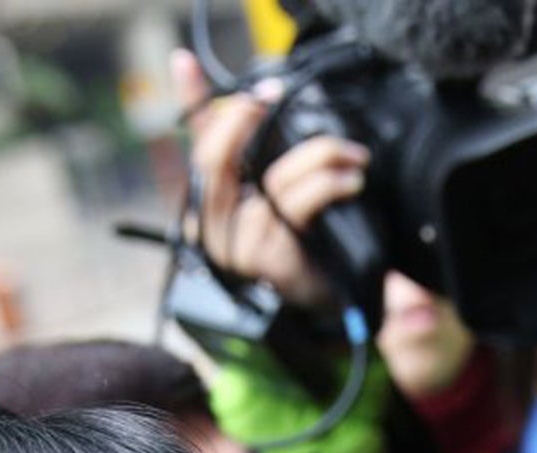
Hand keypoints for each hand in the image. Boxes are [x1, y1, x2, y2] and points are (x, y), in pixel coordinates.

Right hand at [171, 49, 369, 307]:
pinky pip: (298, 205)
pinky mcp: (273, 257)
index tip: (184, 62)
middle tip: (274, 95)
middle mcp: (213, 226)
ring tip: (351, 153)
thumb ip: (253, 152)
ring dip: (317, 155)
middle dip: (243, 117)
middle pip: (214, 158)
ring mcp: (240, 245)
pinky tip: (351, 179)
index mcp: (207, 205)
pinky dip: (329, 184)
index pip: (192, 146)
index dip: (185, 101)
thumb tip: (252, 100)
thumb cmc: (296, 244)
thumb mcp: (270, 195)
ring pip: (271, 180)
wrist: (320, 305)